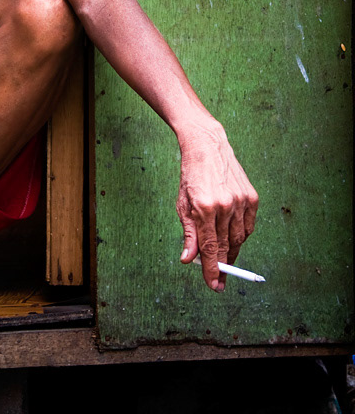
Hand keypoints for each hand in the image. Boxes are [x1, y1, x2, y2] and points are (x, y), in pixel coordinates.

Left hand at [176, 121, 257, 290]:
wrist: (207, 147)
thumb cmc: (192, 176)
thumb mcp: (182, 204)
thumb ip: (188, 233)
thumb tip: (189, 260)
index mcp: (204, 208)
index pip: (211, 248)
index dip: (212, 270)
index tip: (214, 286)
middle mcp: (225, 205)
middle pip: (227, 247)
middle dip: (223, 267)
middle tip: (219, 281)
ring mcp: (240, 201)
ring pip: (239, 239)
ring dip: (232, 252)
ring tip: (224, 259)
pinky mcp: (252, 197)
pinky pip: (249, 227)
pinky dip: (241, 236)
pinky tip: (233, 239)